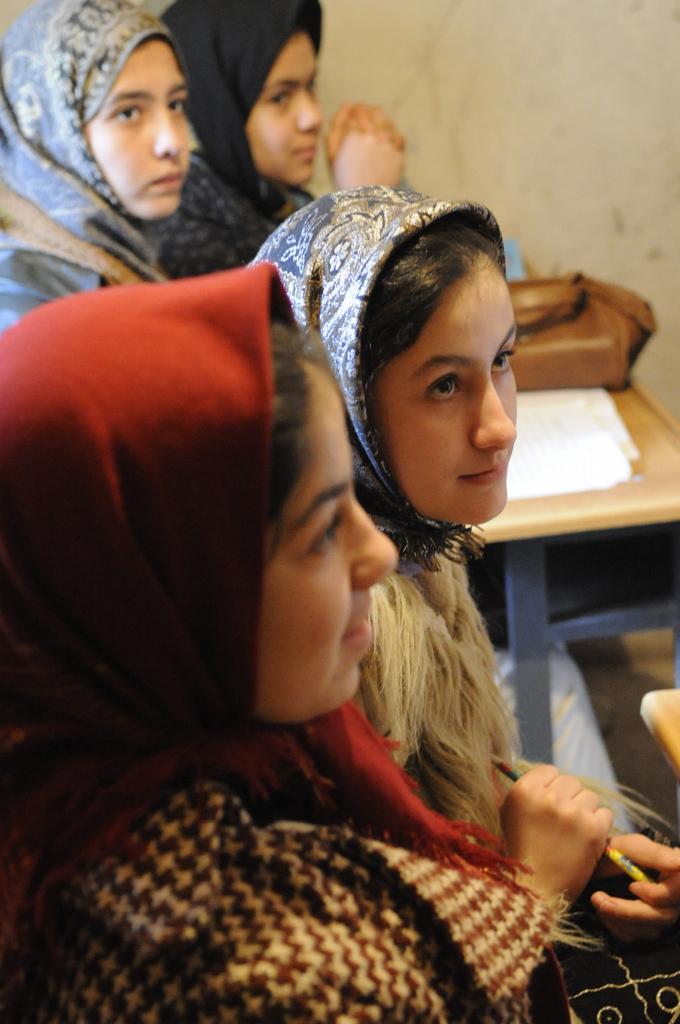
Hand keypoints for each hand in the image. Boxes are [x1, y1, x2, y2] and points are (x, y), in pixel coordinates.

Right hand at [326, 102, 405, 189]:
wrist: (364, 201)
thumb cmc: (344, 179)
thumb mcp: (331, 154)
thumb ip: (336, 127)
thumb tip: (347, 104)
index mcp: (352, 135)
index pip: (356, 110)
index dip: (355, 113)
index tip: (354, 121)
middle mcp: (372, 135)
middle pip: (373, 111)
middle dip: (368, 115)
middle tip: (364, 127)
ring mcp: (387, 144)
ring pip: (387, 121)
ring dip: (381, 125)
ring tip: (374, 137)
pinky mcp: (399, 154)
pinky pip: (398, 135)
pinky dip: (393, 137)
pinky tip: (385, 146)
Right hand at [500, 764, 612, 903]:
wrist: (535, 888)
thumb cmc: (521, 851)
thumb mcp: (509, 814)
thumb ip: (524, 792)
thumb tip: (543, 775)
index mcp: (524, 791)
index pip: (550, 771)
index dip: (552, 787)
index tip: (551, 805)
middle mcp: (548, 797)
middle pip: (572, 782)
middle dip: (570, 799)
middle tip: (564, 821)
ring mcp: (572, 812)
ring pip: (590, 796)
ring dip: (586, 811)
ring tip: (575, 831)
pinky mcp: (593, 829)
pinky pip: (606, 814)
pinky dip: (599, 825)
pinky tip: (587, 838)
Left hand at [591, 833, 679, 941]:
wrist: (590, 868)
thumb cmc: (613, 853)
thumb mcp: (631, 847)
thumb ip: (656, 854)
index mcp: (673, 876)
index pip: (679, 892)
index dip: (658, 895)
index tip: (633, 887)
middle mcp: (671, 899)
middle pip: (665, 916)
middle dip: (630, 910)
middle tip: (599, 897)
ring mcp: (658, 916)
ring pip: (651, 930)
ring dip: (620, 918)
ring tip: (597, 900)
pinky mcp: (643, 929)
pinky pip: (636, 938)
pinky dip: (616, 927)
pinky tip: (602, 912)